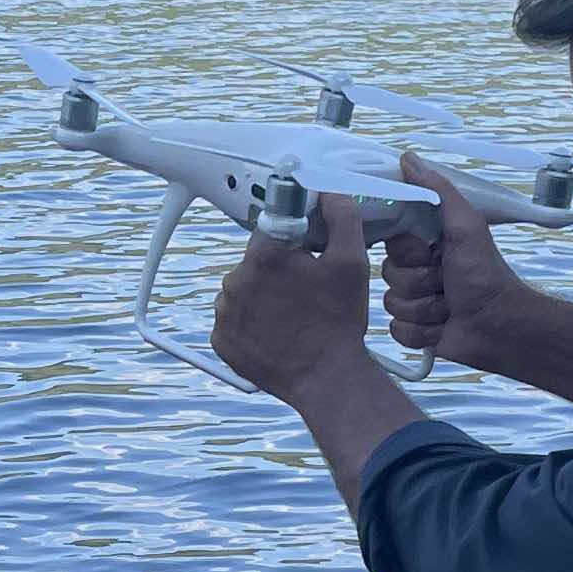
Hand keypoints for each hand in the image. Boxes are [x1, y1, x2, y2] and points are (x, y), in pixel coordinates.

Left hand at [210, 191, 375, 399]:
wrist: (327, 378)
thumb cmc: (339, 322)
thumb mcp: (352, 262)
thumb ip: (341, 217)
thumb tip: (329, 193)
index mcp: (264, 256)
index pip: (271, 229)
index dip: (290, 243)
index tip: (302, 256)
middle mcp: (235, 280)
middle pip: (255, 261)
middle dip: (276, 271)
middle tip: (304, 292)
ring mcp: (224, 312)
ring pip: (242, 290)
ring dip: (261, 296)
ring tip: (290, 316)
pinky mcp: (220, 339)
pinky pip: (232, 320)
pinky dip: (249, 323)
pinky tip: (274, 331)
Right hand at [381, 156, 535, 376]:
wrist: (501, 325)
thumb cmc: (485, 273)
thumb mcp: (465, 226)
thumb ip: (438, 192)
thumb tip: (407, 157)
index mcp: (426, 245)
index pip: (391, 245)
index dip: (408, 252)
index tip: (431, 253)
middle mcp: (417, 272)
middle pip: (388, 275)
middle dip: (419, 282)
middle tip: (445, 283)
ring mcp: (415, 303)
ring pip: (392, 305)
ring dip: (425, 308)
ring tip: (449, 307)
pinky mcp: (415, 333)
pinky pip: (397, 331)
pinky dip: (422, 332)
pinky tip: (442, 328)